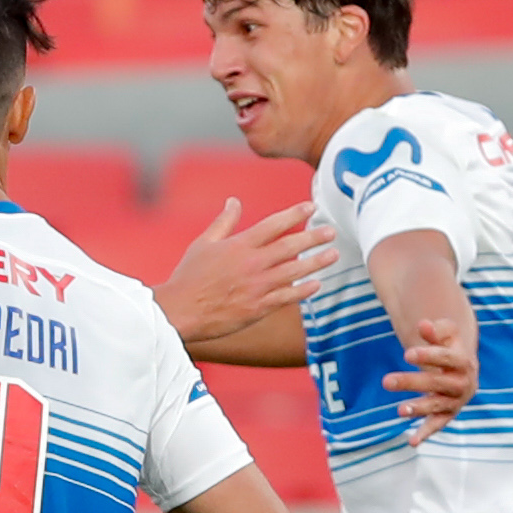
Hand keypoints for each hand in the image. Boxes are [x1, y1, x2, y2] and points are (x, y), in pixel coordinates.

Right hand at [154, 199, 334, 347]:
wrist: (179, 312)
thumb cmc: (188, 277)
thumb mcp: (203, 244)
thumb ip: (224, 222)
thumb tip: (234, 200)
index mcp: (239, 245)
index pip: (273, 225)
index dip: (294, 214)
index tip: (310, 206)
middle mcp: (251, 263)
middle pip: (289, 247)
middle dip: (313, 237)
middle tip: (330, 231)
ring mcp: (256, 286)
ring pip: (293, 271)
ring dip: (315, 262)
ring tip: (333, 255)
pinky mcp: (257, 308)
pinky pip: (286, 297)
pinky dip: (302, 290)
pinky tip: (316, 285)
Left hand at [386, 317, 475, 445]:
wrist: (462, 368)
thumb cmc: (449, 347)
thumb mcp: (446, 334)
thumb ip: (435, 330)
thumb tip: (423, 325)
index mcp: (464, 361)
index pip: (446, 358)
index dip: (428, 356)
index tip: (407, 354)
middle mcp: (463, 383)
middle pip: (436, 383)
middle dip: (412, 382)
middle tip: (386, 381)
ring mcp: (456, 401)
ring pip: (436, 405)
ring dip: (418, 408)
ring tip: (399, 410)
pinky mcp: (448, 414)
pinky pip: (437, 425)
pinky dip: (425, 433)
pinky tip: (412, 442)